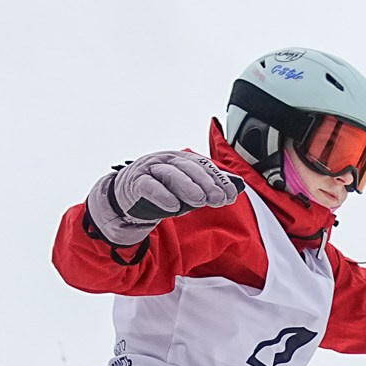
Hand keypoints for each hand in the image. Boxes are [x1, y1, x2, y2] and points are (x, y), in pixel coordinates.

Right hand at [86, 151, 240, 246]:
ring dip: (187, 186)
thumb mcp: (187, 190)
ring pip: (170, 173)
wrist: (129, 200)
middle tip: (218, 199)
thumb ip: (208, 189)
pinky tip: (173, 206)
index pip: (202, 166)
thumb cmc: (162, 192)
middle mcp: (166, 160)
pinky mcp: (135, 183)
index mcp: (181, 159)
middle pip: (188, 167)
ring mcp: (149, 169)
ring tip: (200, 200)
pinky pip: (149, 186)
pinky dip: (161, 195)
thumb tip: (236, 189)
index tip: (230, 195)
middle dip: (206, 183)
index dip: (218, 179)